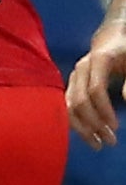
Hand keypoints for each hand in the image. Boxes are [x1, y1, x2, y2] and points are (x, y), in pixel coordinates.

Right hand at [68, 26, 125, 149]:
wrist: (111, 40)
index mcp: (97, 61)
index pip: (95, 90)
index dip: (104, 110)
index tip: (117, 128)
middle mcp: (80, 69)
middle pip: (79, 100)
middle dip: (93, 123)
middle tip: (111, 142)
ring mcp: (73, 77)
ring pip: (69, 105)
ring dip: (82, 127)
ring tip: (98, 144)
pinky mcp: (70, 85)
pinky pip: (66, 106)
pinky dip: (75, 122)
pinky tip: (87, 134)